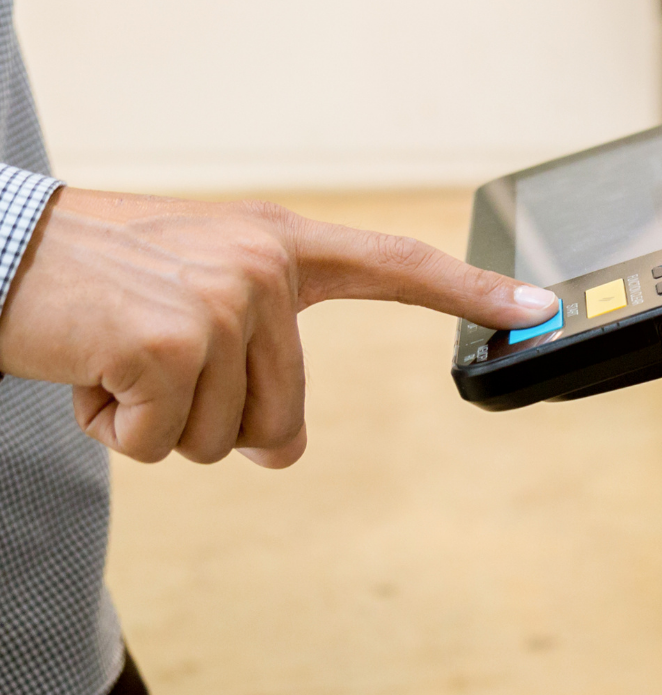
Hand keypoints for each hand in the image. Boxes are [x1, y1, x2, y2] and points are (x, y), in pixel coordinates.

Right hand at [0, 188, 557, 467]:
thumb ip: (253, 357)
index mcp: (281, 245)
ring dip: (154, 421)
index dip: (472, 290)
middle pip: (281, 418)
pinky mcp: (173, 342)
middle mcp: (266, 265)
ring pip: (221, 440)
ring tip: (116, 353)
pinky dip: (116, 430)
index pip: (397, 266)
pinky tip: (91, 370)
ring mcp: (225, 300)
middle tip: (148, 360)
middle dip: (207, 420)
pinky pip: (163, 445)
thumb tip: (280, 450)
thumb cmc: (93, 284)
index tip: (538, 306)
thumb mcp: (192, 292)